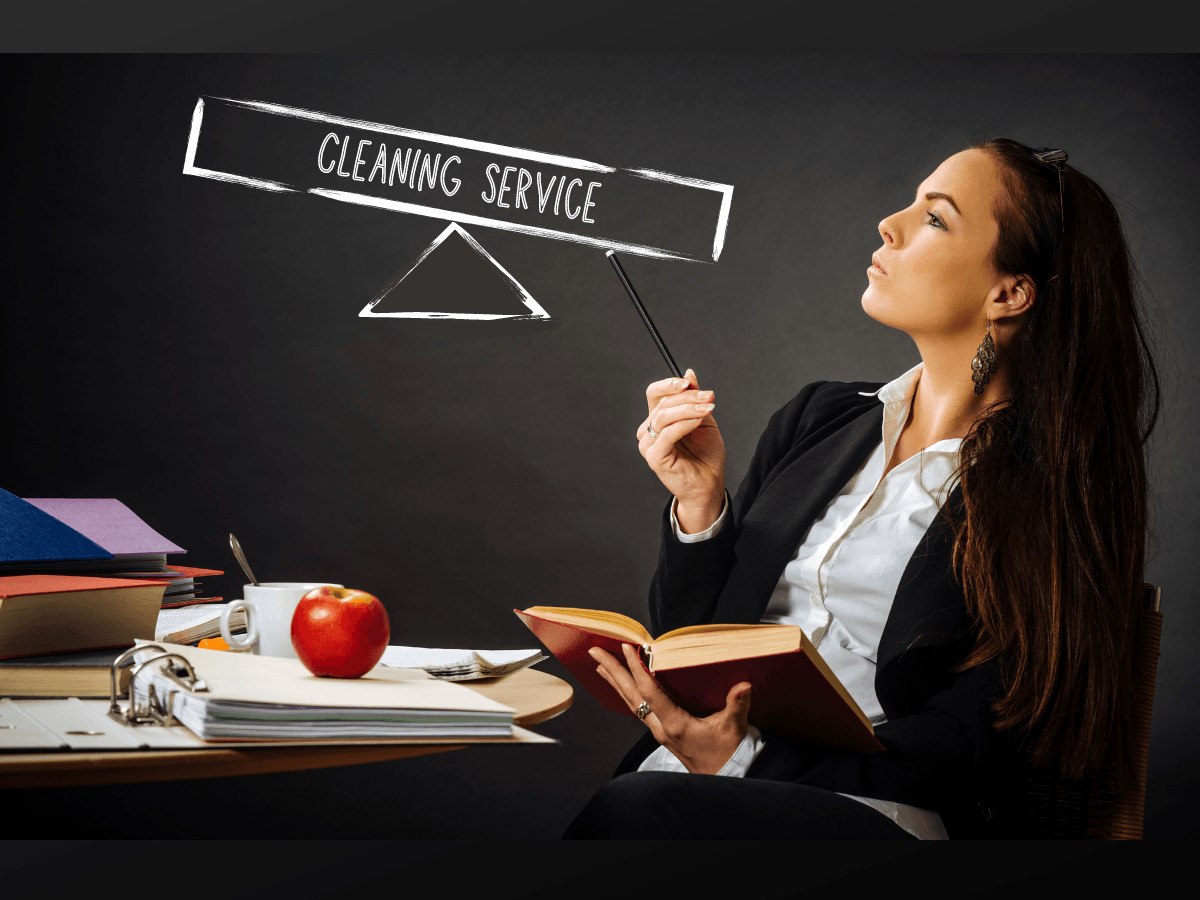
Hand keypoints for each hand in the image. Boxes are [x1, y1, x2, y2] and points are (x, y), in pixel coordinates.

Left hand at [589, 643, 751, 775]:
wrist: (723, 779)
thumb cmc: (728, 754)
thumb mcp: (734, 728)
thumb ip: (737, 705)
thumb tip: (743, 686)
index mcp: (675, 724)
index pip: (650, 692)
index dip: (637, 669)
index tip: (626, 649)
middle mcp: (661, 728)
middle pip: (631, 696)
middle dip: (612, 671)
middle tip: (595, 651)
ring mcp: (659, 731)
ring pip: (631, 703)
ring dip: (615, 682)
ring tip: (600, 664)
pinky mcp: (662, 732)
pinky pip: (638, 709)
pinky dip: (628, 693)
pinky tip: (623, 686)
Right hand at [636, 368, 725, 532]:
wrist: (710, 483)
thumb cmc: (705, 455)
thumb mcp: (702, 419)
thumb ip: (694, 398)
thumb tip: (689, 373)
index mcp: (657, 420)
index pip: (654, 394)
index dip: (669, 384)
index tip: (688, 381)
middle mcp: (649, 431)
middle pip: (662, 403)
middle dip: (688, 396)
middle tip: (710, 396)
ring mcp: (649, 445)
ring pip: (663, 416)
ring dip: (688, 408)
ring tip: (708, 408)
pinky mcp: (654, 458)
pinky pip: (667, 434)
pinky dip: (684, 423)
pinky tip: (699, 420)